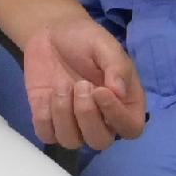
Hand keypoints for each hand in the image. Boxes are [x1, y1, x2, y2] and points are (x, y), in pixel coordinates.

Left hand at [15, 17, 146, 151]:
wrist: (52, 33)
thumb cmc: (87, 40)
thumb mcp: (106, 46)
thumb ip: (116, 68)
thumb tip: (119, 93)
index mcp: (126, 104)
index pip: (130, 128)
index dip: (116, 115)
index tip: (99, 90)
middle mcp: (103, 120)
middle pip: (100, 142)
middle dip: (86, 115)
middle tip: (79, 84)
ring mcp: (74, 122)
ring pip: (71, 142)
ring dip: (63, 115)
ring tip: (61, 87)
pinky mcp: (48, 120)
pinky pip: (46, 135)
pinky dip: (44, 118)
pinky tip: (46, 95)